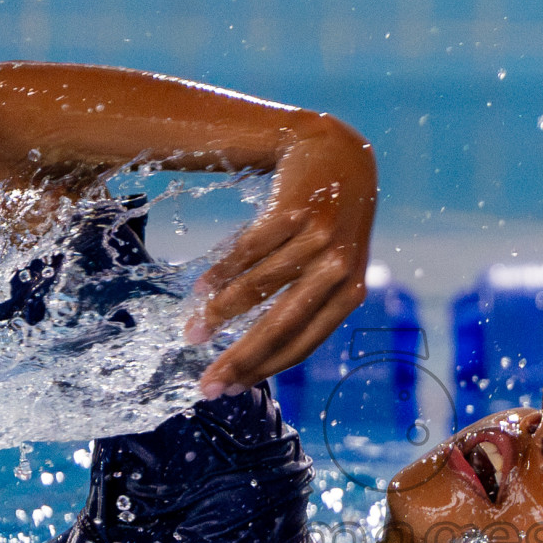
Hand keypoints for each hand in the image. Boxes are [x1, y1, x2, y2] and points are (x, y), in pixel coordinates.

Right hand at [185, 114, 376, 398]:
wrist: (336, 153)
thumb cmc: (327, 223)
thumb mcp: (329, 266)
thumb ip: (306, 304)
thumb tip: (255, 356)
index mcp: (349, 294)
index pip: (301, 344)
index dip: (262, 370)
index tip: (228, 389)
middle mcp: (338, 270)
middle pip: (280, 326)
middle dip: (239, 359)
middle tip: (206, 384)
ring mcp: (318, 239)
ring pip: (257, 288)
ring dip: (219, 315)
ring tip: (193, 333)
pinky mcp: (294, 210)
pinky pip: (249, 251)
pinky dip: (221, 272)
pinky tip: (200, 289)